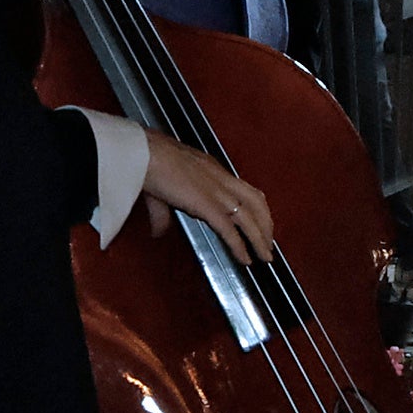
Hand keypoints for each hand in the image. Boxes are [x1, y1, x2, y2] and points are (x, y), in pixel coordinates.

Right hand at [140, 133, 274, 263]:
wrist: (144, 153)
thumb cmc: (148, 161)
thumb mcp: (161, 188)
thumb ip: (162, 214)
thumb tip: (158, 231)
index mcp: (212, 170)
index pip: (243, 188)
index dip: (255, 207)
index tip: (259, 221)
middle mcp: (221, 179)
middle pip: (256, 202)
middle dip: (266, 223)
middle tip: (268, 242)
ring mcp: (217, 192)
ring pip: (250, 218)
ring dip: (260, 238)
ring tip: (265, 256)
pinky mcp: (208, 206)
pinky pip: (230, 230)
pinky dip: (240, 246)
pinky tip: (245, 259)